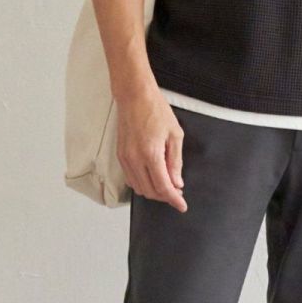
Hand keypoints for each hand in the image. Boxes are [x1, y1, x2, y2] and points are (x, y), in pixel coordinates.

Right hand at [116, 88, 187, 211]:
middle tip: (177, 193)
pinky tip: (152, 178)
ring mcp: (125, 158)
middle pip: (150, 191)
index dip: (174, 199)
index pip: (163, 186)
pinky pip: (130, 179)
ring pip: (139, 188)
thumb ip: (175, 162)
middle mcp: (135, 159)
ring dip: (153, 191)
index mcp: (151, 154)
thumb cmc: (156, 110)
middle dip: (165, 196)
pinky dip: (142, 184)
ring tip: (167, 185)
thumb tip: (177, 182)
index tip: (182, 205)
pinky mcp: (120, 156)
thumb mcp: (175, 135)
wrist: (135, 97)